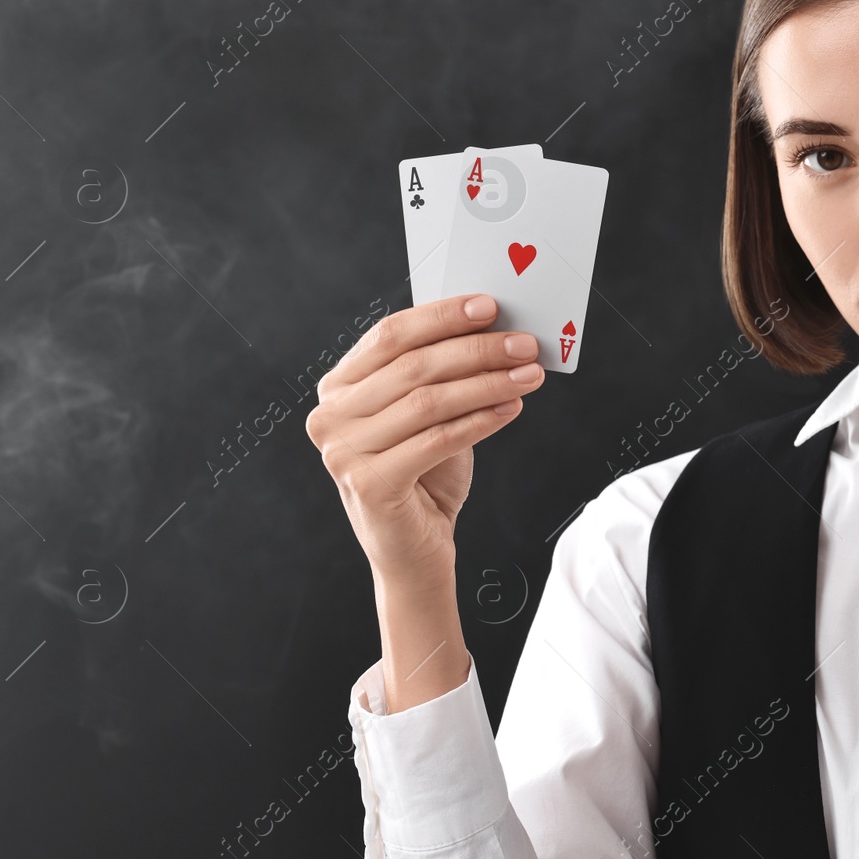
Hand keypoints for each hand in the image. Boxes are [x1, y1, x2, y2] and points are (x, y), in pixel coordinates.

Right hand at [305, 294, 544, 590]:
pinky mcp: (369, 484)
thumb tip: (492, 328)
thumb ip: (441, 373)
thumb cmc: (424, 476)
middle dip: (476, 350)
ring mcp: (343, 452)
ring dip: (487, 383)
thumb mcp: (427, 415)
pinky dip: (480, 421)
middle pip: (413, 366)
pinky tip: (510, 409)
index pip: (390, 335)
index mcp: (338, 386)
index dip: (441, 316)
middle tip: (524, 343)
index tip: (489, 306)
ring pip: (429, 401)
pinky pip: (436, 440)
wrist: (413, 552)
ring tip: (528, 375)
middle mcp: (330, 416)